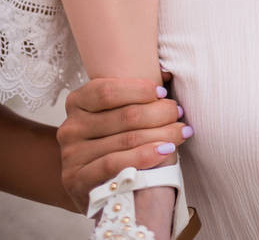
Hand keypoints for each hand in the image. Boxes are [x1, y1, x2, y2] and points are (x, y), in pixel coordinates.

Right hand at [57, 77, 192, 212]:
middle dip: (159, 112)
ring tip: (181, 132)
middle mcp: (71, 127)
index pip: (108, 90)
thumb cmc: (113, 143)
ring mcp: (71, 155)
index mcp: (77, 102)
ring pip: (126, 139)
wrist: (96, 188)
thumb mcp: (115, 114)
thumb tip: (166, 75)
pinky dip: (145, 156)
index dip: (139, 89)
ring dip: (161, 134)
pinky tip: (165, 151)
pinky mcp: (76, 181)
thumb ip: (134, 95)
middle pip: (124, 115)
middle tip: (178, 113)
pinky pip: (116, 164)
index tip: (163, 92)